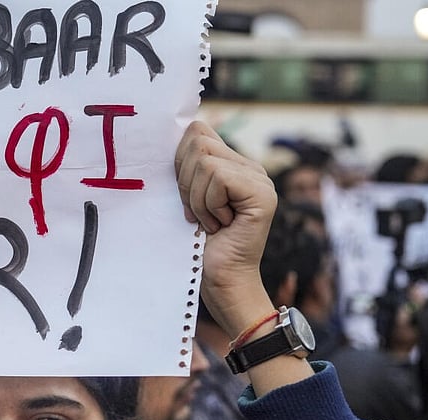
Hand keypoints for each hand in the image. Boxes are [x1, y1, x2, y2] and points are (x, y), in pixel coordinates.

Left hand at [174, 121, 276, 335]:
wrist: (221, 281)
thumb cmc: (198, 244)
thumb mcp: (186, 198)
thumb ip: (186, 169)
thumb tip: (166, 137)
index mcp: (233, 164)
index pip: (197, 130)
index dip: (179, 160)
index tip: (184, 194)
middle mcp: (251, 167)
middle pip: (198, 140)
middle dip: (185, 180)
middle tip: (197, 212)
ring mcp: (260, 179)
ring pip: (205, 161)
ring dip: (196, 198)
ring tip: (208, 221)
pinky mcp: (262, 194)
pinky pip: (217, 178)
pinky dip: (207, 204)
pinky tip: (218, 224)